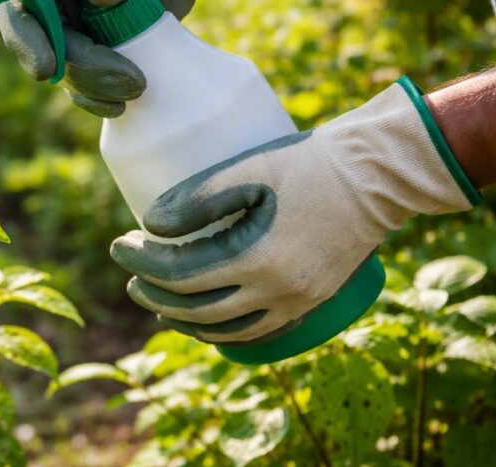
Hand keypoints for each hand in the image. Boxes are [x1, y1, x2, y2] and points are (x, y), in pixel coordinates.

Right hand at [0, 0, 237, 116]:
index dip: (23, 35)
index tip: (49, 66)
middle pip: (36, 41)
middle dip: (72, 68)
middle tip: (120, 82)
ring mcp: (72, 24)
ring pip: (63, 67)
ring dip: (92, 86)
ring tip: (137, 86)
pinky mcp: (95, 47)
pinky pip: (82, 82)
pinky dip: (98, 98)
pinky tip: (123, 103)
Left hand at [110, 79, 480, 343]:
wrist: (376, 177)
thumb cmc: (309, 163)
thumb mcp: (248, 167)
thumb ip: (196, 196)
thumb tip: (150, 224)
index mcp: (259, 259)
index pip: (181, 274)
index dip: (143, 262)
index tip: (119, 244)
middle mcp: (278, 292)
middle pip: (196, 308)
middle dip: (154, 293)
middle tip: (129, 272)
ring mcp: (297, 303)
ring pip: (224, 329)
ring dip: (182, 318)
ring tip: (155, 298)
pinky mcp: (310, 302)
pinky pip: (256, 331)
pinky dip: (221, 331)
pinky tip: (202, 319)